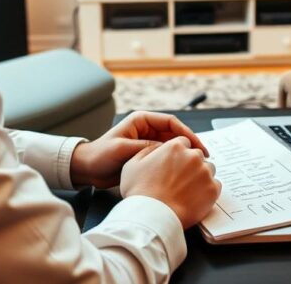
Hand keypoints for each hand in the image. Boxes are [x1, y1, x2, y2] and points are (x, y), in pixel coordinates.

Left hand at [70, 111, 207, 188]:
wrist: (87, 169)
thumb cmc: (100, 155)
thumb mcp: (123, 149)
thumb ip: (144, 148)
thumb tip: (167, 150)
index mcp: (141, 120)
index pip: (171, 123)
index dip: (187, 133)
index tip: (197, 145)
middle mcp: (146, 129)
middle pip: (175, 134)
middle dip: (189, 144)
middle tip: (203, 156)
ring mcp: (147, 142)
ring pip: (172, 147)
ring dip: (184, 154)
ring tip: (196, 164)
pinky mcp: (146, 156)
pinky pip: (165, 157)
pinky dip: (175, 163)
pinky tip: (183, 171)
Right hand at [120, 136, 220, 228]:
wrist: (153, 217)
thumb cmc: (140, 192)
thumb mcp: (133, 164)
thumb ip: (147, 151)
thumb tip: (157, 148)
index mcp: (175, 146)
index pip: (184, 142)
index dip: (179, 153)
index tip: (175, 164)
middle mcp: (193, 156)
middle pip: (197, 155)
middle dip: (190, 164)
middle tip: (179, 179)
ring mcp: (205, 173)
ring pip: (208, 170)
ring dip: (200, 176)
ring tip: (187, 190)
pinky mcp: (213, 189)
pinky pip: (215, 185)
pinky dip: (207, 190)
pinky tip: (194, 198)